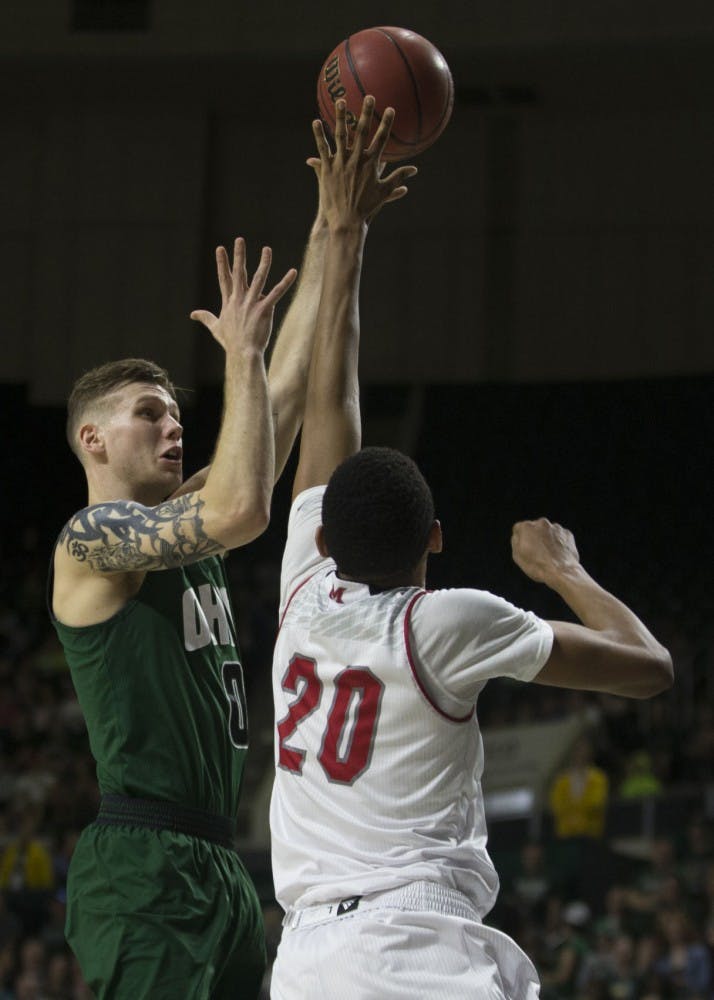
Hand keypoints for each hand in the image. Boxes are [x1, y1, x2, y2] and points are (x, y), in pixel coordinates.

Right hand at [190, 238, 296, 355]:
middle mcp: (239, 300)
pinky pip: (276, 293)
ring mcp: (251, 304)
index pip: (224, 278)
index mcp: (229, 302)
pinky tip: (293, 272)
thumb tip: (192, 314)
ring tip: (267, 249)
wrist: (242, 354)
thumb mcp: (215, 328)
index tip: (220, 248)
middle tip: (240, 239)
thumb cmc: (231, 343)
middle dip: (239, 256)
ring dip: (264, 263)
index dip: (222, 263)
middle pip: (239, 273)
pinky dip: (285, 282)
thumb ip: (205, 317)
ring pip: (259, 279)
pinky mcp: (264, 310)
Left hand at [308, 96, 417, 226]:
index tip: (390, 109)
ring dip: (340, 117)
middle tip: (369, 97)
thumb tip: (414, 170)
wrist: (346, 221)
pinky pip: (322, 148)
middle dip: (365, 113)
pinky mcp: (327, 169)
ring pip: (339, 136)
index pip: (381, 139)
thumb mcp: (384, 192)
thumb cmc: (367, 208)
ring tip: (340, 100)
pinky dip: (319, 135)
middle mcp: (355, 160)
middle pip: (361, 132)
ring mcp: (340, 164)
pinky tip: (316, 122)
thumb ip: (398, 178)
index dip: (386, 124)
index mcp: (371, 165)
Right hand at [511, 518, 580, 584]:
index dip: (521, 539)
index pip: (519, 528)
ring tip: (548, 555)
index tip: (524, 548)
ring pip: (548, 532)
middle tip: (536, 552)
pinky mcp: (567, 534)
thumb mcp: (517, 556)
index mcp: (526, 527)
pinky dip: (558, 543)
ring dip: (547, 540)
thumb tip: (518, 535)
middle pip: (534, 528)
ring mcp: (556, 528)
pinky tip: (557, 554)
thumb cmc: (538, 566)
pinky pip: (559, 536)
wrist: (561, 572)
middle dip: (535, 537)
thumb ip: (515, 541)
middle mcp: (542, 523)